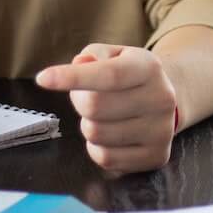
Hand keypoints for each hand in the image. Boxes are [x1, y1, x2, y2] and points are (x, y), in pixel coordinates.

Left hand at [35, 43, 177, 175]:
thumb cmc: (131, 75)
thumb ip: (94, 55)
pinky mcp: (156, 156)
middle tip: (85, 95)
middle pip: (95, 107)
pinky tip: (108, 134)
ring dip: (88, 124)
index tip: (43, 78)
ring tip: (102, 115)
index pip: (109, 75)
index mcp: (150, 68)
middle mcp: (160, 99)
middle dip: (79, 101)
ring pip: (96, 134)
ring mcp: (161, 131)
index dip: (73, 77)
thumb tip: (79, 65)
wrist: (168, 100)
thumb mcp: (116, 54)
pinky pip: (105, 158)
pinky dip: (96, 147)